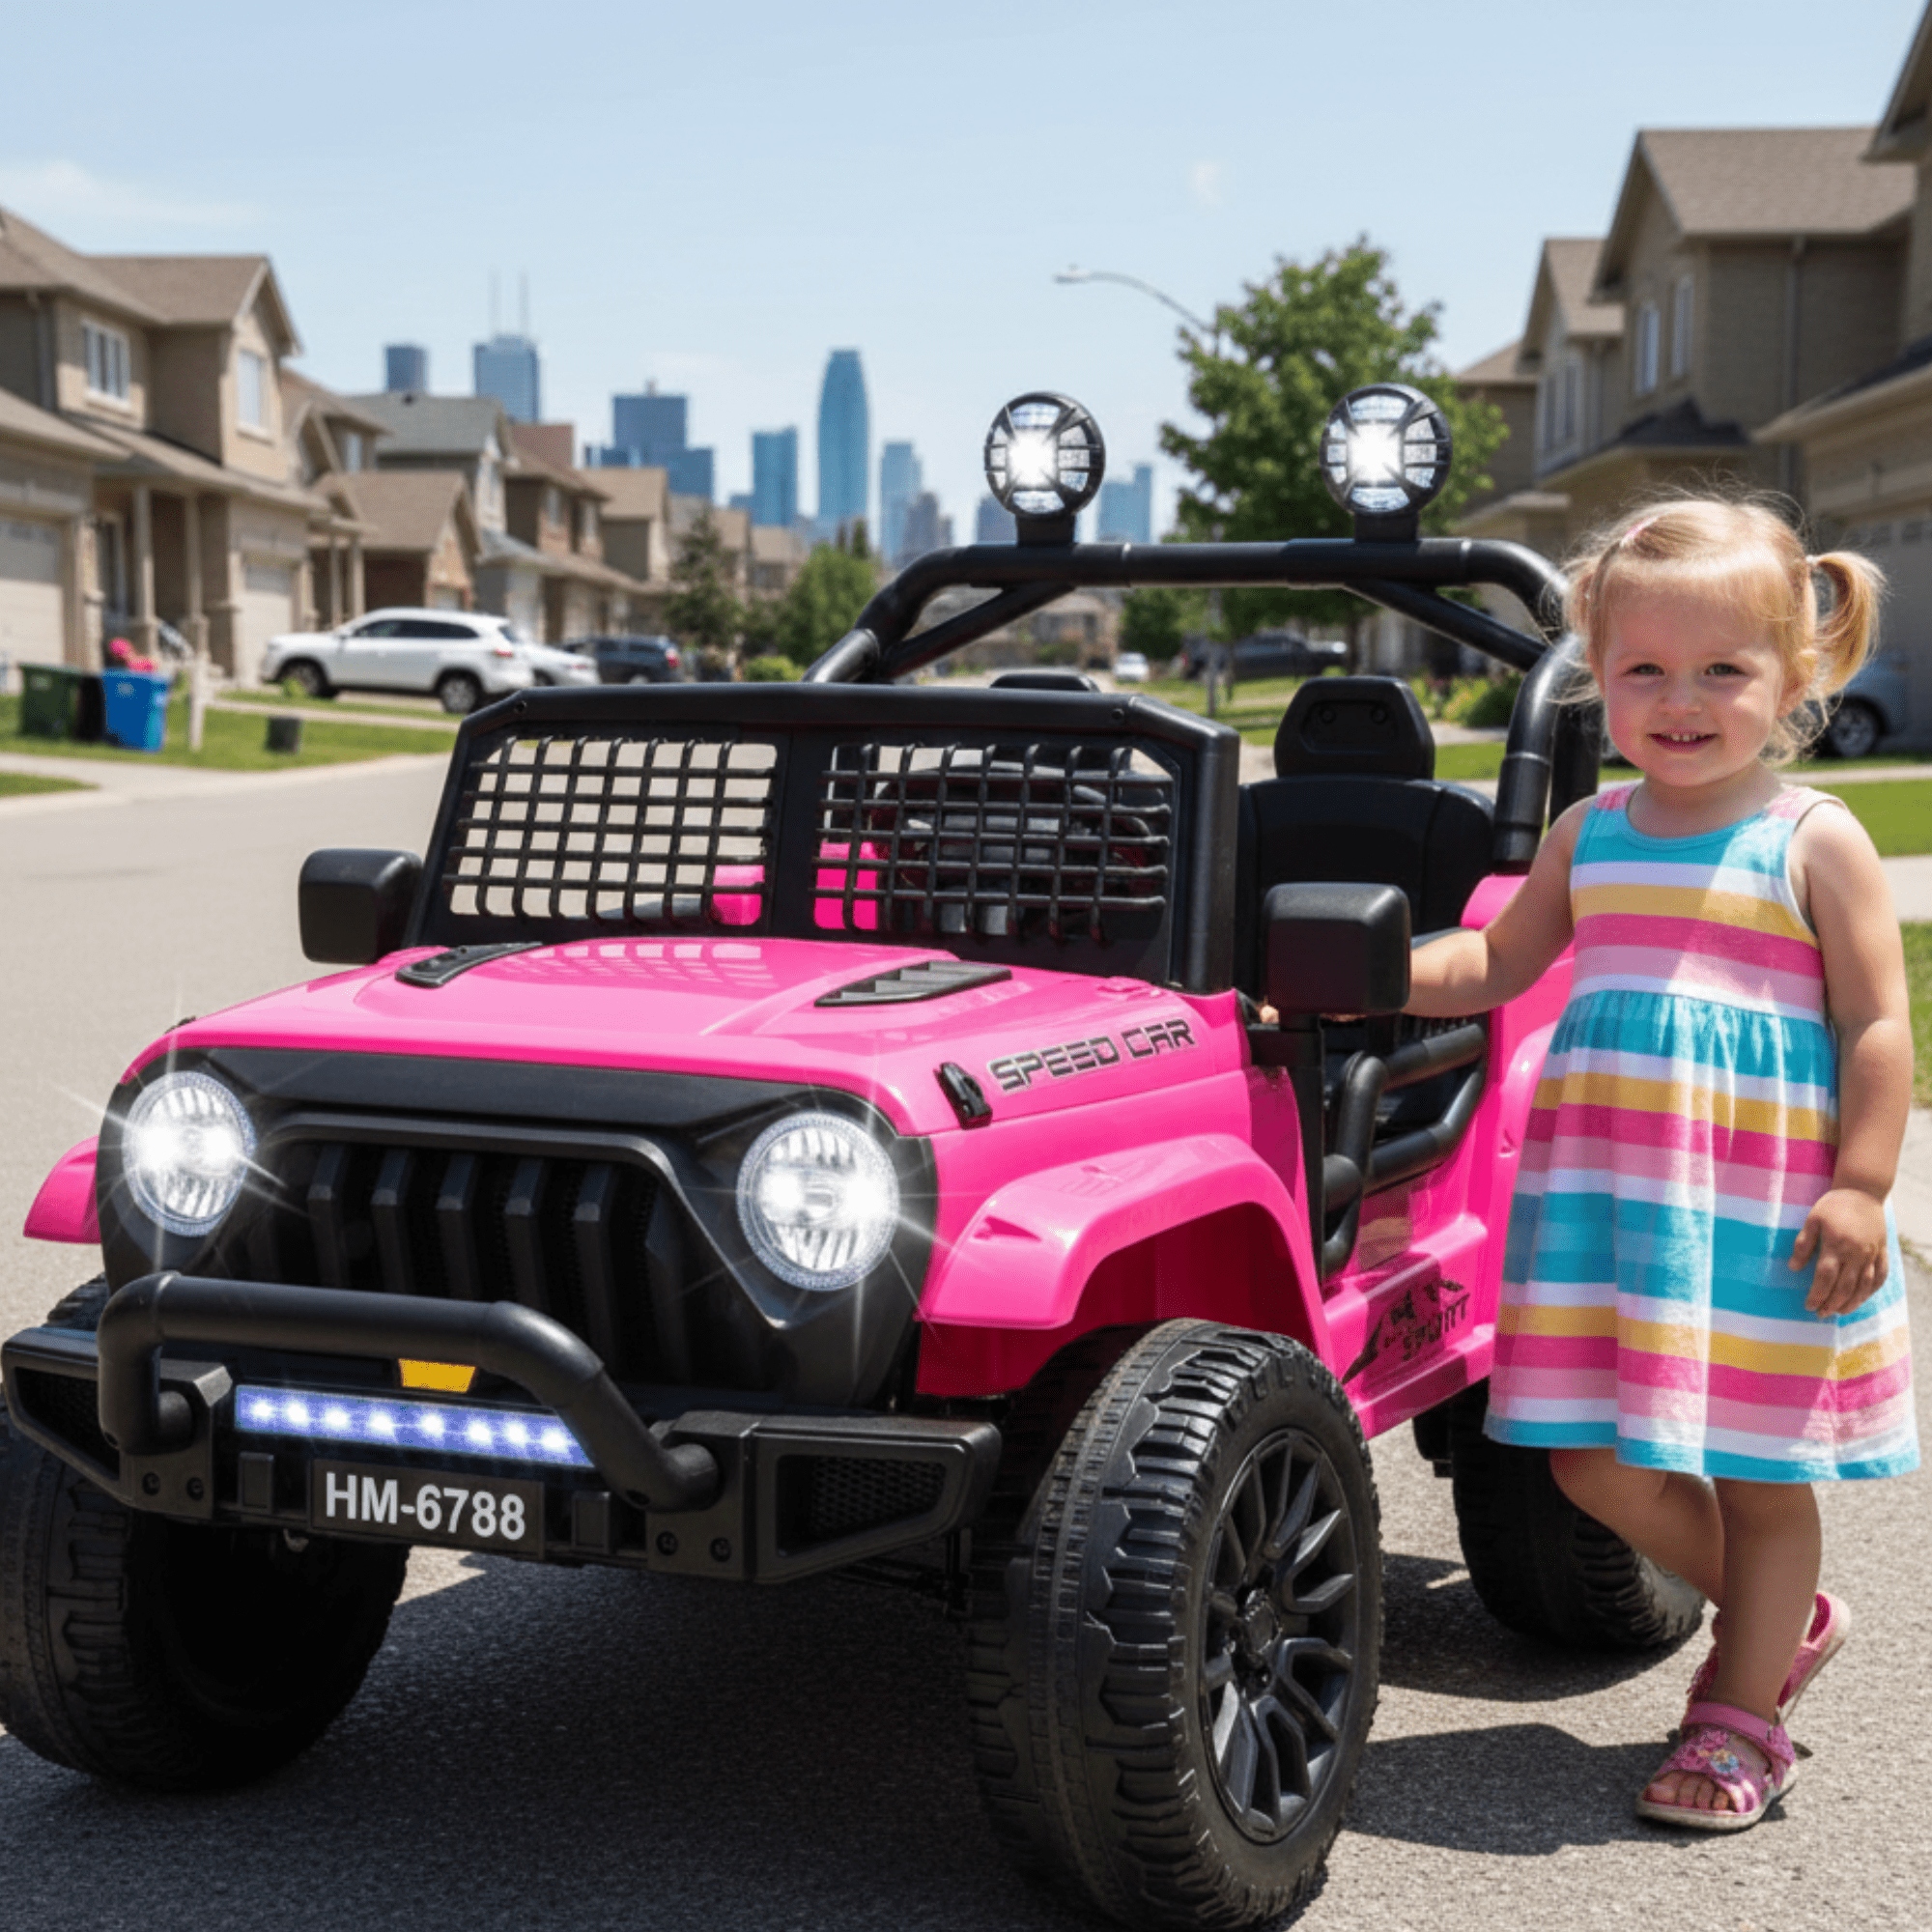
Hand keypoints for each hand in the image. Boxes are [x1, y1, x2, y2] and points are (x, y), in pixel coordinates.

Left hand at [1791, 1187, 1889, 1315]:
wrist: (1863, 1191)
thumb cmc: (1833, 1206)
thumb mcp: (1812, 1220)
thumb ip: (1803, 1244)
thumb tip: (1793, 1268)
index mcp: (1836, 1245)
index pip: (1825, 1277)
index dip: (1817, 1294)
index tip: (1809, 1306)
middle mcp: (1856, 1253)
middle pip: (1845, 1286)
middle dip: (1831, 1303)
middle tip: (1821, 1314)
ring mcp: (1871, 1254)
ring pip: (1864, 1285)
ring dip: (1852, 1302)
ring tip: (1839, 1312)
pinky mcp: (1882, 1252)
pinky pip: (1880, 1276)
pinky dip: (1872, 1290)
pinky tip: (1862, 1298)